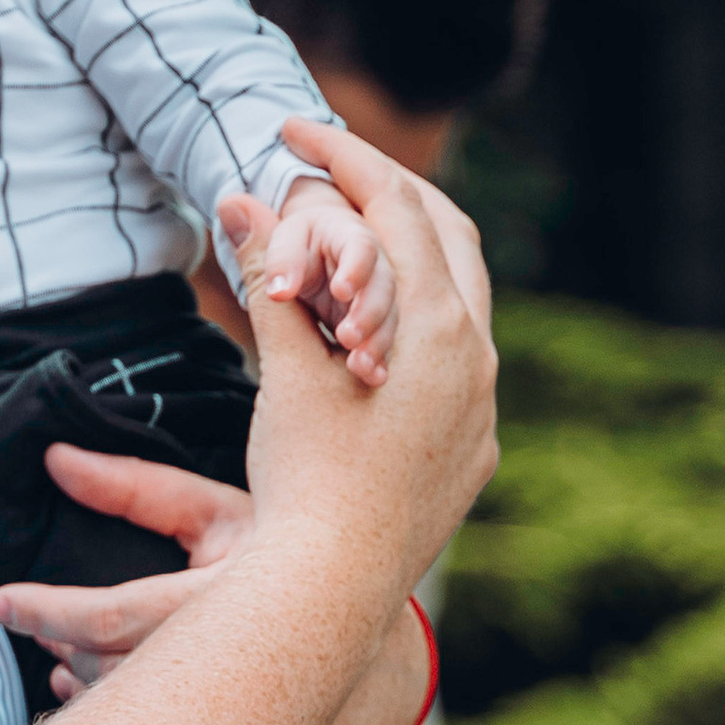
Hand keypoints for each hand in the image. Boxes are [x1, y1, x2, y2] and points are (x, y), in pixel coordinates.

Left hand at [0, 444, 430, 724]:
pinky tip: (117, 723)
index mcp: (252, 589)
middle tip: (39, 636)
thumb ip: (139, 489)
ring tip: (69, 670)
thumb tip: (53, 459)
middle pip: (130, 682)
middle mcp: (275, 665)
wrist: (395, 655)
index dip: (49, 613)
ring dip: (98, 703)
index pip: (122, 613)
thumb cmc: (298, 565)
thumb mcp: (225, 514)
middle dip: (69, 657)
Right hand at [231, 116, 496, 592]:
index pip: (397, 206)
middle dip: (393, 191)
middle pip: (450, 236)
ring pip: (460, 303)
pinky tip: (374, 337)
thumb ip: (272, 279)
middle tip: (333, 170)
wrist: (334, 595)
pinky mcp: (472, 452)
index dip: (343, 155)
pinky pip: (456, 364)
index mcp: (436, 326)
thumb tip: (242, 198)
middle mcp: (475, 359)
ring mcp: (481, 409)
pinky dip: (416, 325)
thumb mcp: (283, 371)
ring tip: (351, 244)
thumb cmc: (304, 483)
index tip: (293, 129)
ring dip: (411, 259)